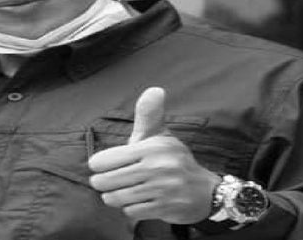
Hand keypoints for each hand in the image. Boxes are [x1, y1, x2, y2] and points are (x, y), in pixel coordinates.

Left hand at [88, 87, 219, 224]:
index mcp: (152, 146)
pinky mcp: (165, 208)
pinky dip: (129, 209)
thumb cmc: (172, 160)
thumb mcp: (160, 135)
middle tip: (105, 182)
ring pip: (117, 198)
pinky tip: (136, 201)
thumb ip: (149, 115)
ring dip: (114, 197)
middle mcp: (158, 167)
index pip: (106, 160)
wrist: (204, 191)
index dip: (98, 165)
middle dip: (102, 184)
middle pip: (107, 181)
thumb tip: (154, 89)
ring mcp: (162, 189)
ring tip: (118, 192)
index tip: (100, 166)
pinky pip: (131, 212)